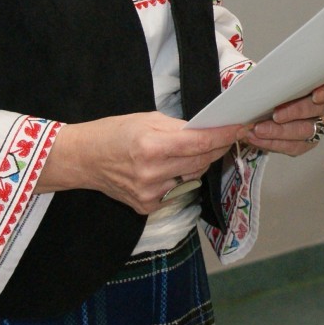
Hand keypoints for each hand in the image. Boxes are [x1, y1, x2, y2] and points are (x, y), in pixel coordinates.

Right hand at [43, 113, 248, 214]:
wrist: (83, 159)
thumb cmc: (114, 133)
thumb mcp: (146, 119)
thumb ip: (178, 127)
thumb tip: (206, 131)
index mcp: (152, 145)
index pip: (199, 143)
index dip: (223, 135)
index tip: (239, 128)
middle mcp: (152, 172)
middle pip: (201, 161)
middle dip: (215, 147)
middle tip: (221, 136)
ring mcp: (150, 193)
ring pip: (191, 176)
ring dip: (195, 163)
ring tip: (182, 151)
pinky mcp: (147, 206)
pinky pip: (176, 190)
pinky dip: (177, 178)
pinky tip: (164, 169)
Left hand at [247, 75, 323, 156]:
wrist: (258, 107)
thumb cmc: (268, 88)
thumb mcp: (271, 74)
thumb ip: (273, 73)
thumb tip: (255, 66)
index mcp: (318, 83)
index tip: (315, 95)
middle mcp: (321, 105)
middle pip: (317, 109)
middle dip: (294, 112)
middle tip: (275, 115)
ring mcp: (315, 124)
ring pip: (305, 130)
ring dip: (280, 131)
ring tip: (258, 130)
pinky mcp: (305, 142)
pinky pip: (295, 146)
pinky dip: (274, 143)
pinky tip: (258, 139)